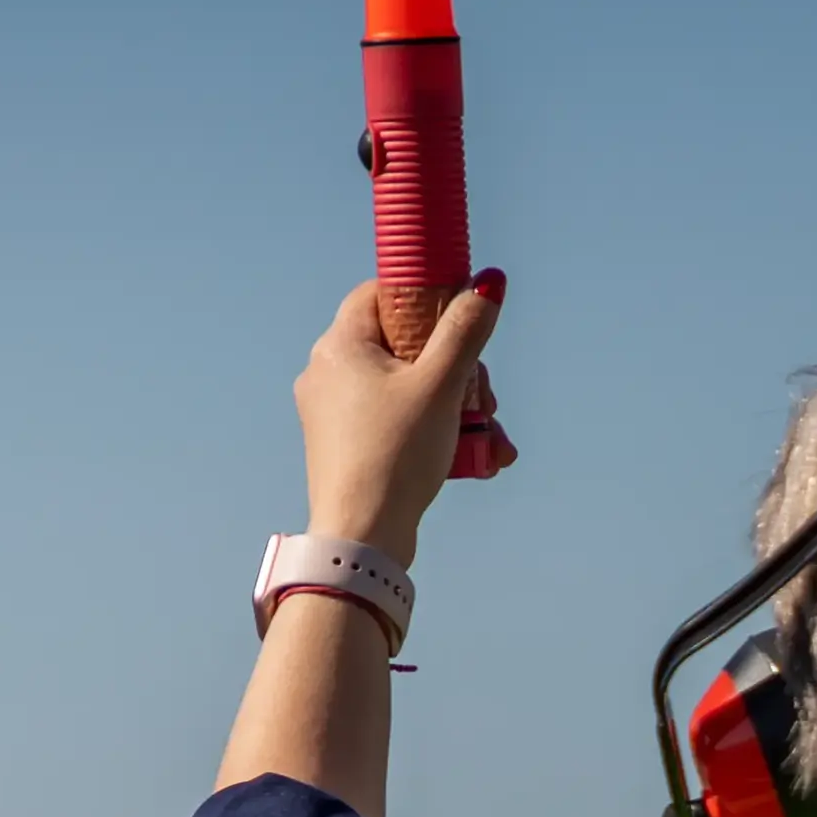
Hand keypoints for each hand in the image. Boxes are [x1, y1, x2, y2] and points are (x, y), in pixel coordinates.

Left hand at [292, 272, 502, 562]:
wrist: (362, 533)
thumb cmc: (396, 453)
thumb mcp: (441, 384)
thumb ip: (466, 330)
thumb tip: (489, 282)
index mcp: (339, 346)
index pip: (380, 294)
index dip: (424, 298)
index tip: (460, 318)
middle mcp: (327, 373)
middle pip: (402, 345)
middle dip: (456, 368)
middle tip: (485, 397)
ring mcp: (332, 412)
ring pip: (405, 388)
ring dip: (455, 406)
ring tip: (489, 437)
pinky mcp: (345, 445)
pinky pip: (395, 421)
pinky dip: (432, 430)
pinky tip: (472, 457)